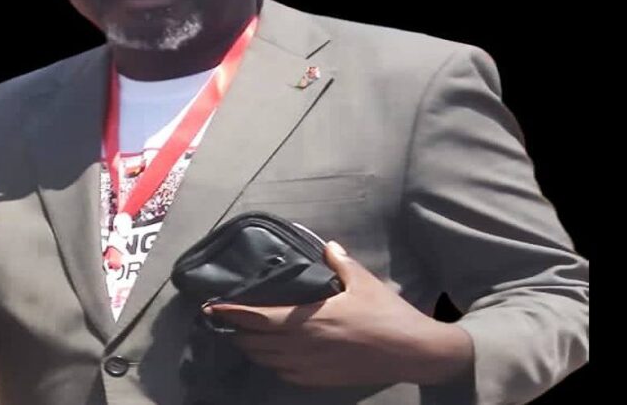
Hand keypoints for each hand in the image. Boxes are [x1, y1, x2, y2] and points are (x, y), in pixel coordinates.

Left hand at [207, 242, 473, 387]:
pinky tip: (274, 355)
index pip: (258, 318)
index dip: (232, 314)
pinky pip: (285, 374)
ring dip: (252, 349)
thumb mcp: (362, 281)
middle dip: (237, 332)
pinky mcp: (321, 381)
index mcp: (309, 319)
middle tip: (226, 319)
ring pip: (266, 361)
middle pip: (255, 343)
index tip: (212, 308)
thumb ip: (339, 262)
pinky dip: (272, 364)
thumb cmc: (387, 314)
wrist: (413, 353)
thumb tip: (327, 245)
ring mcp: (311, 367)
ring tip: (245, 335)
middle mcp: (304, 346)